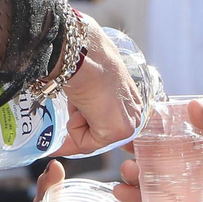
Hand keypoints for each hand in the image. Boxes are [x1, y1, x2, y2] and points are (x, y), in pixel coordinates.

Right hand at [54, 14, 142, 156]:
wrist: (84, 58)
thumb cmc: (86, 63)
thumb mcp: (90, 88)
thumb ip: (88, 106)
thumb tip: (67, 130)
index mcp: (131, 102)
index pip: (108, 126)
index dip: (88, 127)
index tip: (75, 127)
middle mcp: (134, 115)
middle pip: (99, 136)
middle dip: (82, 123)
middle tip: (79, 102)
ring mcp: (128, 126)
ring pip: (91, 140)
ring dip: (77, 122)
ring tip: (83, 99)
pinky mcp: (116, 132)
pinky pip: (85, 143)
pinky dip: (75, 127)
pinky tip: (82, 106)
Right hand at [114, 100, 202, 201]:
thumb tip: (195, 106)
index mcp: (193, 130)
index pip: (159, 124)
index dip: (140, 124)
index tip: (126, 125)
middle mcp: (182, 153)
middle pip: (146, 152)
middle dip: (130, 154)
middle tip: (126, 156)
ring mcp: (182, 179)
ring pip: (146, 179)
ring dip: (131, 179)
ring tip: (126, 178)